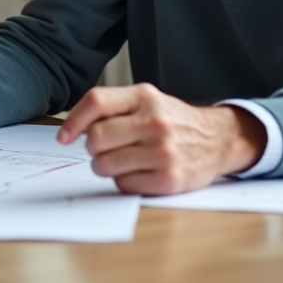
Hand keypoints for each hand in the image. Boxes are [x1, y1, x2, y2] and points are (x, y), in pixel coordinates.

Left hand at [57, 83, 265, 194]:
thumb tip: (73, 128)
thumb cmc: (173, 121)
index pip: (97, 101)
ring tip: (123, 161)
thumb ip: (113, 108)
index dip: (73, 120)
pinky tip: (139, 172)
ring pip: (105, 165)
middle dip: (93, 148)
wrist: (218, 139)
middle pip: (96, 138)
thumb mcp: (148, 101)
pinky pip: (123, 185)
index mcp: (145, 96)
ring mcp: (163, 151)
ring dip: (106, 167)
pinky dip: (124, 181)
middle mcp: (155, 121)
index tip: (64, 136)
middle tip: (104, 149)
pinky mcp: (169, 179)